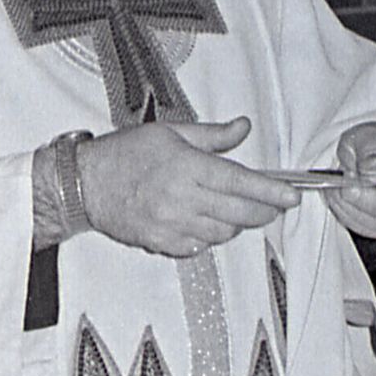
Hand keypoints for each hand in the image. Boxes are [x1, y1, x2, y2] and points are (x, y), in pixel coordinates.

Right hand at [77, 117, 295, 256]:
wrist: (84, 184)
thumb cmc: (123, 154)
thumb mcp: (170, 132)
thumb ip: (212, 135)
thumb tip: (243, 128)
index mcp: (186, 167)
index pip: (240, 182)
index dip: (270, 191)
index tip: (291, 197)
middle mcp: (181, 199)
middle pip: (238, 213)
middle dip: (263, 211)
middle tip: (273, 206)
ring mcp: (171, 225)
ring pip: (222, 233)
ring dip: (236, 224)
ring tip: (234, 211)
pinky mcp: (162, 243)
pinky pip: (200, 247)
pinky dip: (210, 237)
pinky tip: (205, 223)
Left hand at [321, 121, 375, 238]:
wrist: (371, 158)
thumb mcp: (371, 135)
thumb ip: (372, 148)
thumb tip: (373, 168)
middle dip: (371, 202)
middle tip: (347, 188)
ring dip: (356, 208)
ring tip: (338, 189)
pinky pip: (369, 228)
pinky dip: (350, 215)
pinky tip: (341, 199)